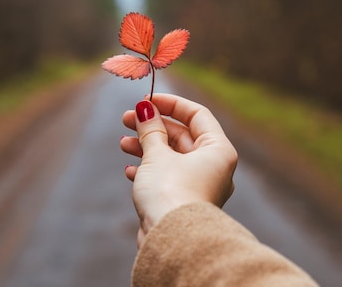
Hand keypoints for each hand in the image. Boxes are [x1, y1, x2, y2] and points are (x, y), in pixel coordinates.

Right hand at [121, 94, 237, 245]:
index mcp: (218, 150)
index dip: (170, 104)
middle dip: (152, 126)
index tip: (147, 99)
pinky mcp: (184, 201)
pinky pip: (168, 177)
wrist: (172, 241)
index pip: (197, 115)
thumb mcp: (157, 154)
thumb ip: (150, 129)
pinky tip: (130, 170)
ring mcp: (200, 185)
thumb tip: (144, 109)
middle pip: (182, 135)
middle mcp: (214, 166)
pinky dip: (149, 170)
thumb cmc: (171, 193)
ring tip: (123, 143)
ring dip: (146, 147)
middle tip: (126, 119)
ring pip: (172, 156)